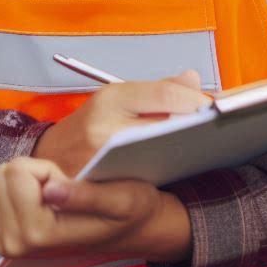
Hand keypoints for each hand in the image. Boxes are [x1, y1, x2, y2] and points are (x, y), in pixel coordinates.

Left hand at [0, 155, 167, 259]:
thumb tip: (49, 189)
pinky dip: (11, 183)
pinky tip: (36, 196)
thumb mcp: (120, 199)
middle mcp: (17, 244)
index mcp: (41, 235)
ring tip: (52, 193)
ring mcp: (5, 242)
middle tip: (61, 188)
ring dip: (23, 177)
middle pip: (2, 175)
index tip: (67, 182)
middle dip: (33, 171)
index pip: (16, 174)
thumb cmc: (128, 209)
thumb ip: (85, 196)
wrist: (126, 230)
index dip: (45, 167)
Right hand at [32, 69, 209, 177]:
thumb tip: (193, 78)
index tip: (213, 106)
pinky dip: (171, 164)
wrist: (50, 160)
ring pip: (163, 151)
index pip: (166, 94)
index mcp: (111, 98)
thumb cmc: (90, 125)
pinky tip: (184, 160)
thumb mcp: (120, 97)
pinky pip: (151, 175)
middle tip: (216, 125)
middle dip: (197, 124)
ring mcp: (106, 161)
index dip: (196, 99)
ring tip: (203, 140)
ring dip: (187, 144)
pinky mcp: (108, 188)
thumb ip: (159, 88)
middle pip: (168, 123)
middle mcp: (106, 128)